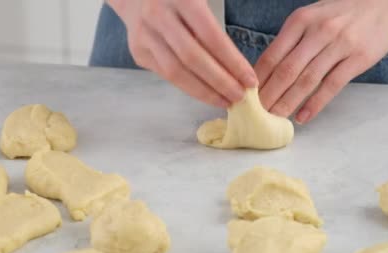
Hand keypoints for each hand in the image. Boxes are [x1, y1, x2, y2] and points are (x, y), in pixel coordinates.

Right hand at [109, 0, 256, 107]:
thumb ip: (216, 27)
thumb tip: (241, 68)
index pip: (211, 37)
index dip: (232, 62)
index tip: (250, 80)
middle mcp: (158, 16)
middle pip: (192, 58)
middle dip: (220, 82)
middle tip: (240, 97)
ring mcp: (144, 35)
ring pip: (176, 72)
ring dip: (204, 91)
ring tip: (225, 101)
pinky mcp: (137, 51)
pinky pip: (166, 75)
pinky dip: (188, 87)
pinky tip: (206, 93)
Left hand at [255, 0, 387, 123]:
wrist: (387, 1)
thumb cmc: (343, 13)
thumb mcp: (312, 16)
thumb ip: (292, 40)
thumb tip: (266, 72)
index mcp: (301, 20)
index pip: (272, 54)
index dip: (258, 79)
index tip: (247, 96)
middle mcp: (318, 31)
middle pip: (286, 70)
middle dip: (268, 95)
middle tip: (256, 114)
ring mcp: (339, 44)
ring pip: (306, 80)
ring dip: (287, 103)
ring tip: (275, 118)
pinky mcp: (358, 58)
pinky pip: (331, 86)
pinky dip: (314, 104)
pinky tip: (302, 117)